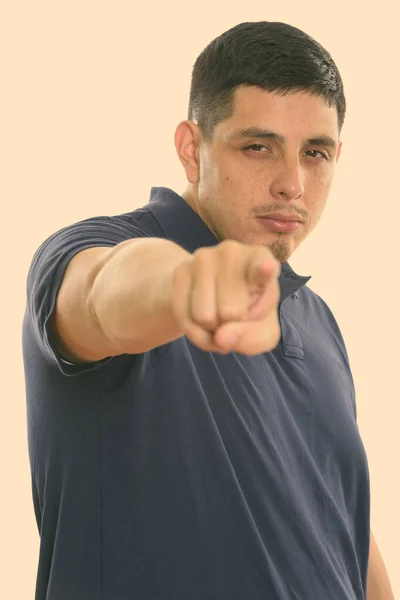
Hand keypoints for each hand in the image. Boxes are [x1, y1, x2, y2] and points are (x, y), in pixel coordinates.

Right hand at [171, 240, 280, 354]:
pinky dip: (194, 330)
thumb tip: (221, 338)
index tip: (267, 268)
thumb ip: (252, 337)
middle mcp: (233, 252)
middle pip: (231, 313)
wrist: (213, 297)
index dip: (264, 270)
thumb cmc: (249, 311)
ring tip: (220, 316)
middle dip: (231, 325)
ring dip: (211, 329)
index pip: (263, 267)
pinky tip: (203, 320)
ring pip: (203, 317)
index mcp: (261, 260)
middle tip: (235, 315)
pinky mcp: (181, 270)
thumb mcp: (263, 331)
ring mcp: (204, 258)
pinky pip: (184, 317)